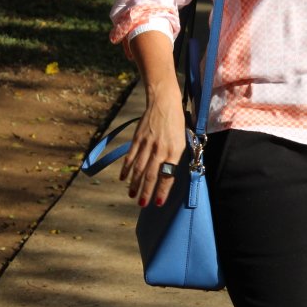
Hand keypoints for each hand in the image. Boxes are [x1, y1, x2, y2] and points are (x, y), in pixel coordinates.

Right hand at [119, 85, 186, 207]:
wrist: (164, 102)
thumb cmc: (177, 123)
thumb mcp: (182, 141)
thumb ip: (175, 158)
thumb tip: (168, 176)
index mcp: (175, 151)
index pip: (168, 175)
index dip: (162, 190)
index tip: (158, 203)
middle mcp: (161, 149)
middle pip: (151, 175)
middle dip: (146, 192)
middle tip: (142, 204)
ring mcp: (148, 144)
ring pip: (139, 168)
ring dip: (135, 184)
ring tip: (132, 196)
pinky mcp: (138, 138)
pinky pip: (131, 156)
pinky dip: (126, 169)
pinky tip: (124, 178)